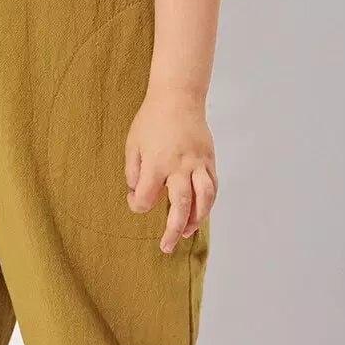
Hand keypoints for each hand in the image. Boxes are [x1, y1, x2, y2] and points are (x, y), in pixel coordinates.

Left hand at [125, 88, 217, 252]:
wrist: (178, 97)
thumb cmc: (151, 120)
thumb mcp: (132, 144)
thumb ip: (133, 172)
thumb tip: (137, 192)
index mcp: (155, 163)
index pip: (145, 198)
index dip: (136, 204)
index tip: (134, 198)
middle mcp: (178, 166)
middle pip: (179, 205)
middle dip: (172, 230)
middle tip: (166, 247)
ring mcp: (197, 163)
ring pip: (203, 198)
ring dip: (197, 219)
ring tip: (188, 233)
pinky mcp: (209, 159)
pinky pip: (212, 186)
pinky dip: (208, 203)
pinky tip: (200, 212)